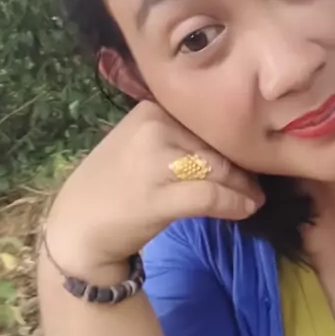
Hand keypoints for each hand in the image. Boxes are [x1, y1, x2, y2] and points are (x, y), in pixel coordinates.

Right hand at [44, 101, 264, 277]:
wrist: (77, 227)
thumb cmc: (113, 184)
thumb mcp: (141, 143)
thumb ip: (179, 137)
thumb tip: (233, 143)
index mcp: (151, 109)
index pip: (205, 122)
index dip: (232, 141)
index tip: (249, 155)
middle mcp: (153, 127)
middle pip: (215, 144)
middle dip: (240, 166)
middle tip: (258, 181)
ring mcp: (155, 161)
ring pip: (218, 168)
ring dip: (243, 186)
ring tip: (255, 196)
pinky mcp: (159, 196)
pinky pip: (211, 195)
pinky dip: (234, 203)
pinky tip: (246, 210)